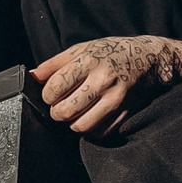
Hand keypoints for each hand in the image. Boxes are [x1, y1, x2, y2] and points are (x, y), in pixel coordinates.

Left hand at [30, 36, 170, 136]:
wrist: (149, 59)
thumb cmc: (111, 53)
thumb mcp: (82, 49)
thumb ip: (54, 64)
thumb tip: (32, 77)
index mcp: (88, 61)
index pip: (54, 89)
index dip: (47, 95)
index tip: (51, 94)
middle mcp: (103, 80)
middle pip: (64, 111)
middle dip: (57, 111)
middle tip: (61, 105)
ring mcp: (116, 99)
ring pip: (80, 126)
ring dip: (73, 123)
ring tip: (77, 112)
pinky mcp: (126, 113)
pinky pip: (99, 133)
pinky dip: (92, 128)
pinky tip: (93, 115)